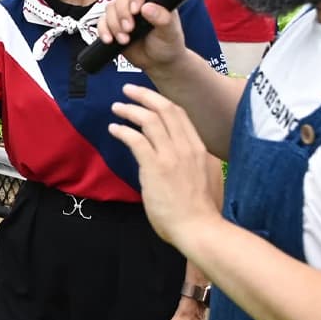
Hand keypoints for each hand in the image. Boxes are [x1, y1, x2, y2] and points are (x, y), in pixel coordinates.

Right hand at [95, 0, 187, 72]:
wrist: (157, 62)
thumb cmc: (168, 43)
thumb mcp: (170, 32)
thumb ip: (163, 19)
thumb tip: (147, 8)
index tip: (137, 10)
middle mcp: (137, 1)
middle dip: (122, 12)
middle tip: (130, 29)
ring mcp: (124, 12)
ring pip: (110, 8)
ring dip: (114, 24)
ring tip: (125, 40)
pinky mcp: (113, 24)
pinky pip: (101, 21)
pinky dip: (103, 31)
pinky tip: (110, 40)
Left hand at [108, 84, 222, 244]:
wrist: (200, 229)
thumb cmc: (202, 211)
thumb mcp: (206, 178)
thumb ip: (195, 163)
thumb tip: (184, 158)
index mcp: (200, 149)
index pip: (181, 115)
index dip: (162, 102)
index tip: (149, 99)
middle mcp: (188, 147)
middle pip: (166, 109)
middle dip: (145, 95)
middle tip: (128, 90)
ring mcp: (172, 155)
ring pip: (150, 119)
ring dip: (131, 110)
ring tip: (117, 107)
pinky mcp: (155, 166)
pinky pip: (136, 139)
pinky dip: (123, 130)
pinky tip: (114, 129)